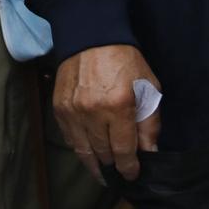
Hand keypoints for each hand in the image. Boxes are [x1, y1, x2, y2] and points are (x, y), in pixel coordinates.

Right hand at [53, 44, 160, 182]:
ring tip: (103, 172)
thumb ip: (149, 123)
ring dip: (95, 164)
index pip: (124, 151)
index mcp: (119, 106)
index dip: (130, 168)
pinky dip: (79, 147)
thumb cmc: (125, 60)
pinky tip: (88, 152)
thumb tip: (149, 153)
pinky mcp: (59, 108)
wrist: (91, 35)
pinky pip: (69, 138)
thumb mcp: (148, 87)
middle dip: (114, 165)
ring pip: (84, 150)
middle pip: (103, 153)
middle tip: (120, 170)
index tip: (133, 174)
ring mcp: (73, 110)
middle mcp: (93, 111)